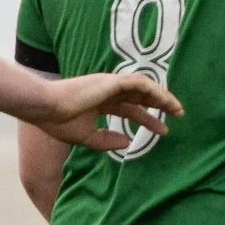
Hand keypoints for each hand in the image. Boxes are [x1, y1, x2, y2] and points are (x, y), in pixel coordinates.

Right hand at [26, 72, 183, 150]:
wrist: (45, 108)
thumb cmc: (59, 121)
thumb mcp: (87, 137)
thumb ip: (106, 140)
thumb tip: (127, 143)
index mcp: (101, 103)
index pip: (130, 110)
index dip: (147, 119)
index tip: (163, 130)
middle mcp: (107, 92)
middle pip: (141, 97)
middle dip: (160, 105)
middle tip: (179, 114)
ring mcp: (110, 84)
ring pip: (144, 87)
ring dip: (163, 96)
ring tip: (178, 108)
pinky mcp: (111, 81)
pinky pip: (139, 83)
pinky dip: (154, 90)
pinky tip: (165, 100)